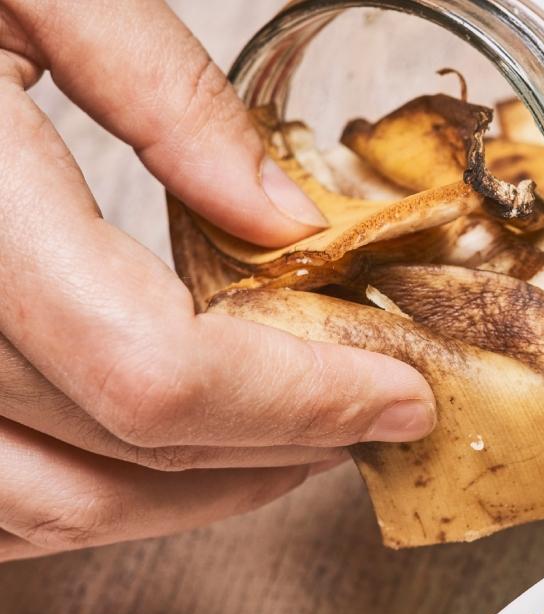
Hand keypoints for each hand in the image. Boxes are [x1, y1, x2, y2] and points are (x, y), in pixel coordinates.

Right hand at [0, 0, 435, 561]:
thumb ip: (159, 91)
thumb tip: (282, 217)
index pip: (158, 373)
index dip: (302, 402)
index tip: (398, 393)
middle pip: (128, 450)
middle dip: (283, 445)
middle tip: (370, 412)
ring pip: (58, 505)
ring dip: (201, 492)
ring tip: (295, 444)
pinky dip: (103, 492)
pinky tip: (170, 453)